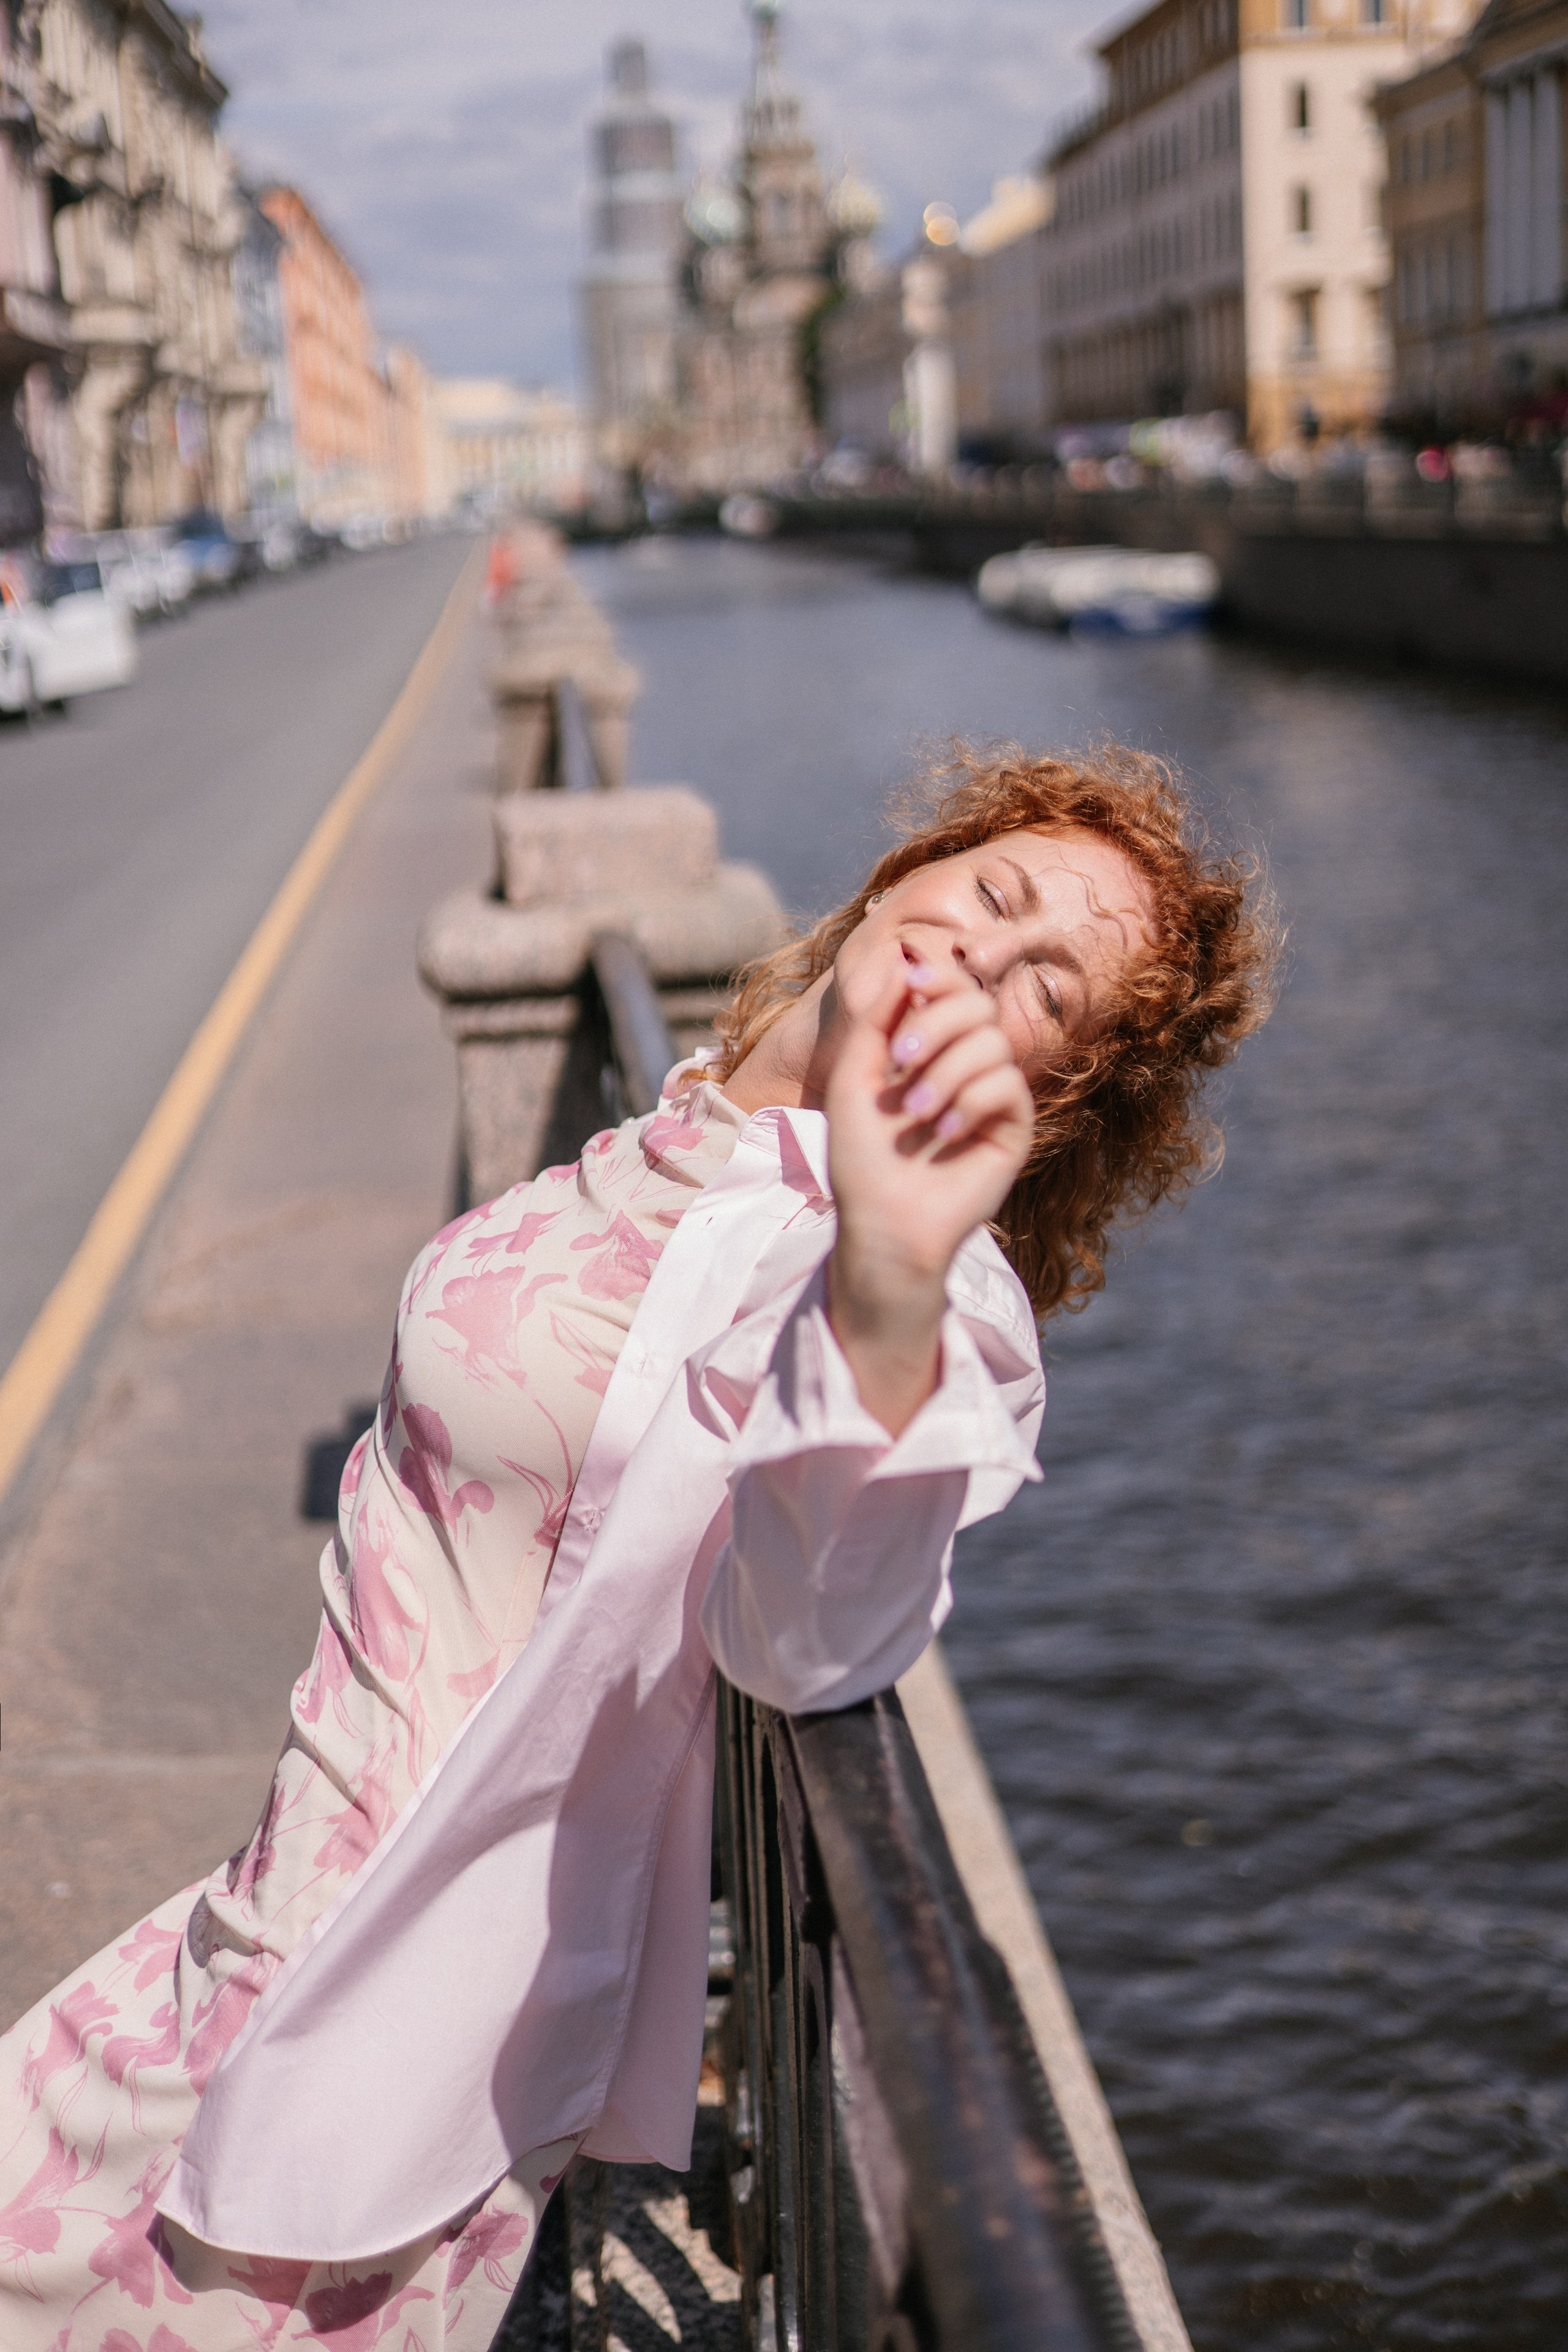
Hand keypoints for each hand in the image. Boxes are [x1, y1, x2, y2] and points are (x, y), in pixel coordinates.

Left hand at [825, 962, 1034, 1435]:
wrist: (881, 1222)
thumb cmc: (861, 1159)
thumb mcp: (853, 1079)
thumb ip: (875, 1019)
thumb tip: (905, 959)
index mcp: (930, 1047)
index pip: (954, 988)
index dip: (940, 975)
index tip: (912, 982)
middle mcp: (967, 1065)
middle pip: (979, 1004)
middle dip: (940, 1020)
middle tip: (902, 1057)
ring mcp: (994, 1096)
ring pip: (995, 1043)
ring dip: (947, 1071)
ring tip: (913, 1113)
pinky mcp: (1013, 1128)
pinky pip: (1008, 1085)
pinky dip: (970, 1101)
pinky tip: (942, 1133)